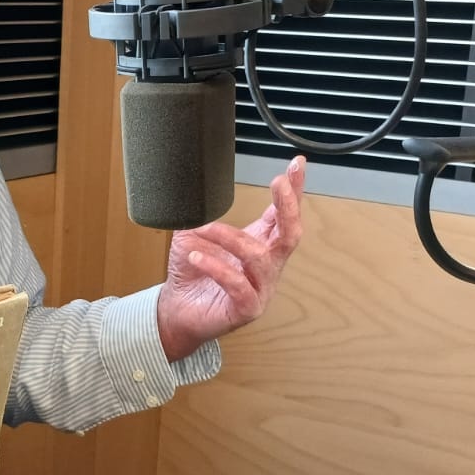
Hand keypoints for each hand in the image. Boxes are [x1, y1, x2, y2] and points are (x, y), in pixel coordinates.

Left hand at [155, 156, 305, 361]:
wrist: (177, 309)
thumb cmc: (192, 272)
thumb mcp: (195, 233)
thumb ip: (202, 212)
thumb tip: (198, 186)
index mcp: (260, 243)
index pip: (283, 215)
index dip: (293, 191)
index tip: (298, 164)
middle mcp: (267, 265)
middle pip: (290, 235)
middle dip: (288, 207)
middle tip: (279, 183)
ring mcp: (261, 289)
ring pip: (258, 257)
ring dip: (229, 238)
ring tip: (204, 229)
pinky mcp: (247, 309)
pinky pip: (238, 284)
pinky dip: (216, 267)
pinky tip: (196, 257)